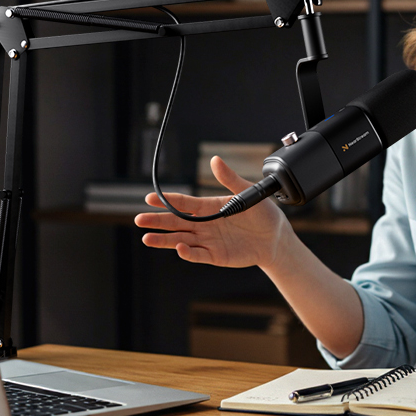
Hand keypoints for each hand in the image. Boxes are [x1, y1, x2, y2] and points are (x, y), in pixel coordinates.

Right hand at [135, 156, 293, 268]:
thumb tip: (215, 160)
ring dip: (165, 240)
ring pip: (181, 240)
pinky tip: (179, 248)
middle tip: (140, 219)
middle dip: (158, 221)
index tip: (149, 198)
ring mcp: (208, 241)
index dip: (167, 201)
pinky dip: (188, 253)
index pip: (183, 203)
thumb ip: (229, 179)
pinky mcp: (216, 256)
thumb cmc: (263, 214)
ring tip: (147, 238)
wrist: (276, 238)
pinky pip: (198, 255)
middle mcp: (205, 224)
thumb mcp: (247, 193)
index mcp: (209, 207)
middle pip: (176, 223)